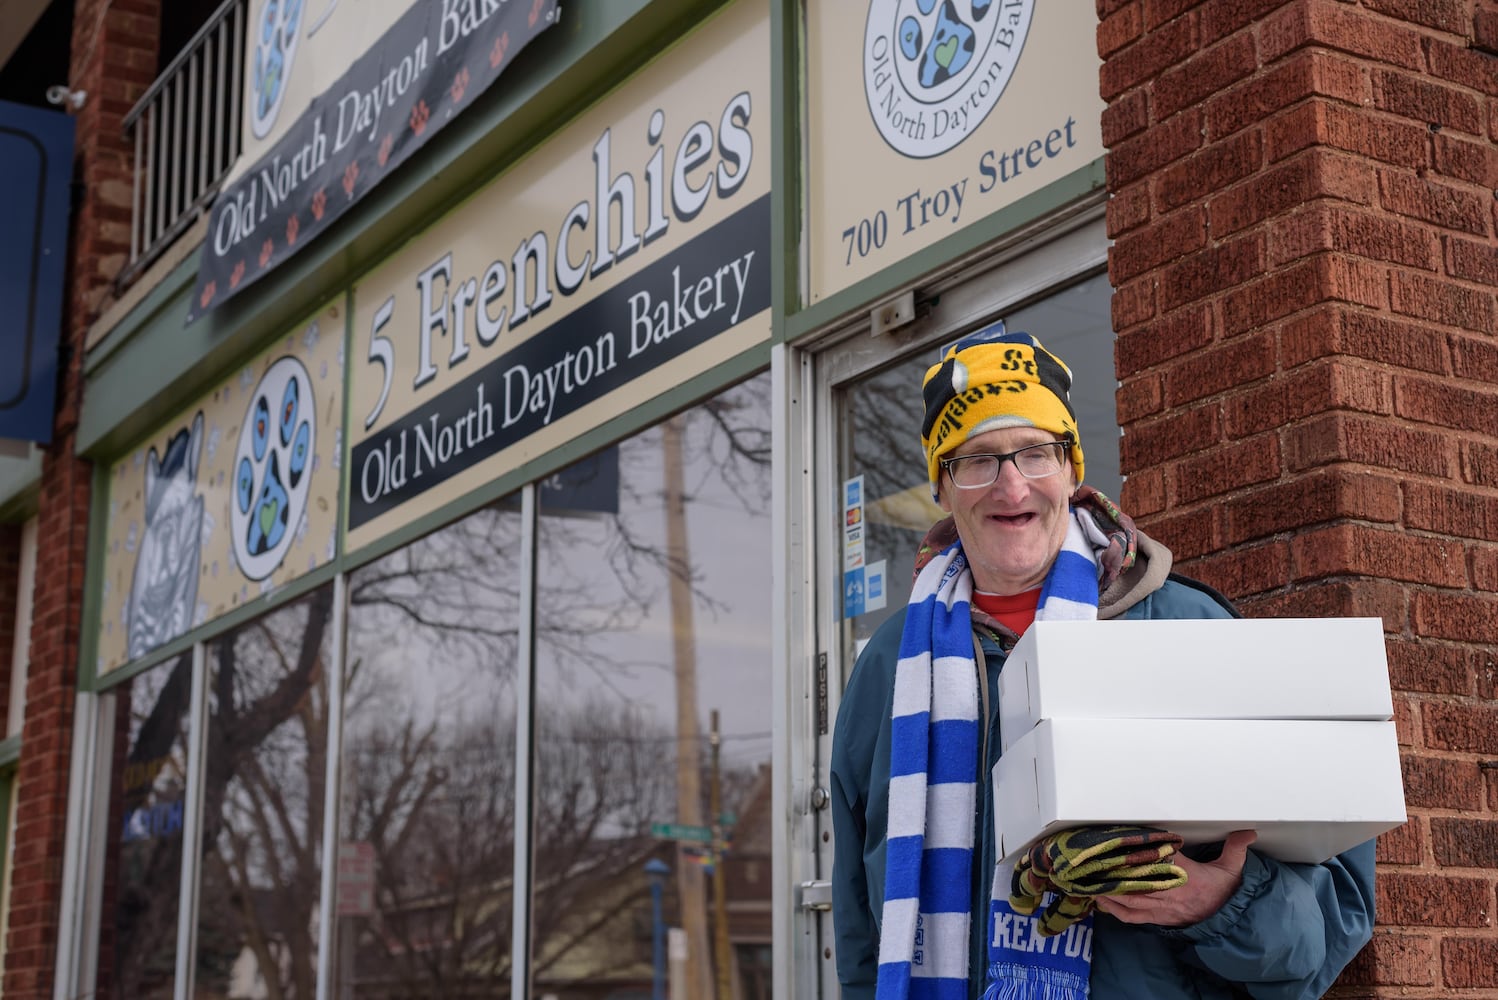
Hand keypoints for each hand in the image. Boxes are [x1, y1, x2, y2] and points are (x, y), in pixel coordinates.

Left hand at [1095, 830, 1256, 926]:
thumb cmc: (1225, 891)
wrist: (1229, 921)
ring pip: (1129, 899)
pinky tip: (1101, 901)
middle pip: (1135, 881)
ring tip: (1089, 879)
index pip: (1157, 861)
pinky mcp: (1158, 918)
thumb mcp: (1232, 868)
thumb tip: (1247, 832)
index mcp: (1184, 875)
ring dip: (1108, 890)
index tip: (1124, 841)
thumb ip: (1236, 848)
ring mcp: (1161, 907)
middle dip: (1113, 872)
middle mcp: (1169, 891)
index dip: (1140, 852)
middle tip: (1094, 862)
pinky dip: (1115, 910)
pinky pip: (1132, 917)